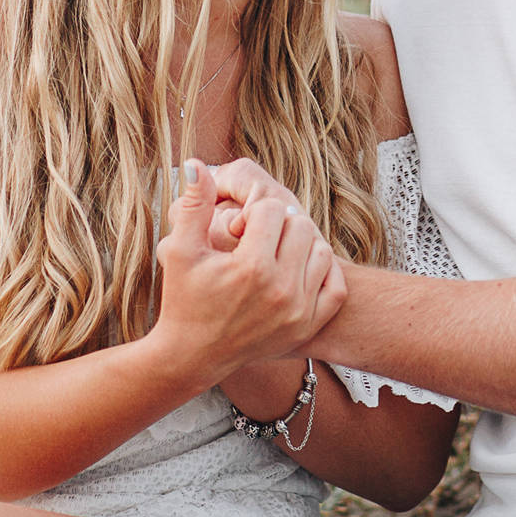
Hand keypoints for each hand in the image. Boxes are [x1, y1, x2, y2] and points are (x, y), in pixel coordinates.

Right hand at [151, 160, 345, 386]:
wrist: (193, 354)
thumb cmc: (184, 298)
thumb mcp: (180, 250)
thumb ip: (194, 205)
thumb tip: (197, 162)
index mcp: (251, 268)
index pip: (271, 209)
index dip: (250, 214)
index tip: (235, 232)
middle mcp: (281, 290)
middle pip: (299, 224)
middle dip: (276, 225)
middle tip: (254, 242)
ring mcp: (299, 311)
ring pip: (321, 249)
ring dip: (299, 246)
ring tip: (273, 256)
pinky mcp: (308, 326)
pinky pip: (335, 284)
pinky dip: (320, 272)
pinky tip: (296, 271)